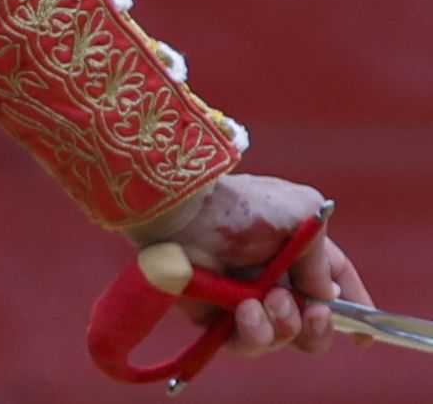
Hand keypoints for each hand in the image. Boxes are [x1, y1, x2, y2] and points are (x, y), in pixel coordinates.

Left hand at [124, 174, 372, 355]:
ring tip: (269, 299)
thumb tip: (322, 295)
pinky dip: (255, 333)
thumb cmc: (243, 204)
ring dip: (286, 324)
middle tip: (312, 312)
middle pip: (314, 325)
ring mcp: (246, 300)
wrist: (185, 212)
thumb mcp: (304, 212)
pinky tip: (246, 310)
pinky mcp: (217, 317)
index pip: (333, 284)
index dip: (353, 310)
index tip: (363, 336)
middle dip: (321, 327)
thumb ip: (322, 256)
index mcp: (297, 251)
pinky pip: (248, 344)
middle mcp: (274, 278)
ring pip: (285, 338)